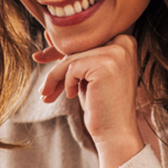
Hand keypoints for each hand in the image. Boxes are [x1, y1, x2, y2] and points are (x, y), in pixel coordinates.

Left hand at [34, 32, 144, 167]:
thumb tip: (48, 34)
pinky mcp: (106, 64)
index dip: (62, 55)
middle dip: (56, 69)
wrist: (115, 133)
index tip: (42, 62)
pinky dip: (65, 83)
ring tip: (47, 94)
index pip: (84, 41)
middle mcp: (124, 42)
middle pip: (77, 48)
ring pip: (71, 59)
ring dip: (55, 78)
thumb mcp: (87, 75)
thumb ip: (75, 54)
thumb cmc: (100, 105)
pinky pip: (71, 68)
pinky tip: (71, 96)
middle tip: (43, 89)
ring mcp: (117, 52)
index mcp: (125, 41)